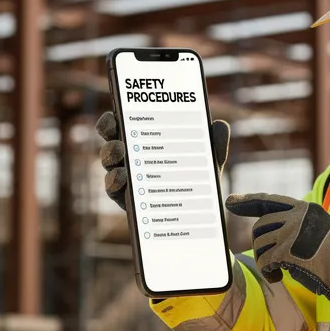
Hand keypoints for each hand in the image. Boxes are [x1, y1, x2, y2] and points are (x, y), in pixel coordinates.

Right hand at [96, 110, 230, 210]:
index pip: (122, 125)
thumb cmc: (198, 180)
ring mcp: (125, 179)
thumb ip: (215, 145)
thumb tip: (221, 125)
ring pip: (108, 164)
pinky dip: (114, 182)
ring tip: (121, 153)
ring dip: (110, 156)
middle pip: (111, 140)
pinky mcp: (125, 200)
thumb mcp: (209, 162)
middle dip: (109, 134)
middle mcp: (130, 158)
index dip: (113, 118)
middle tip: (119, 135)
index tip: (116, 114)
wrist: (198, 216)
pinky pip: (112, 190)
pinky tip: (123, 178)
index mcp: (145, 142)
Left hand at [224, 193, 329, 315]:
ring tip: (279, 272)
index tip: (231, 202)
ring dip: (265, 261)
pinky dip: (268, 273)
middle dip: (260, 247)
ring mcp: (291, 232)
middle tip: (271, 262)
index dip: (248, 201)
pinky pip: (264, 262)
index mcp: (306, 209)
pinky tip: (279, 278)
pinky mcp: (287, 251)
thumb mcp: (319, 232)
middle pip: (260, 227)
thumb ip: (297, 226)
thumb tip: (266, 233)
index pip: (270, 201)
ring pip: (260, 244)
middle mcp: (298, 216)